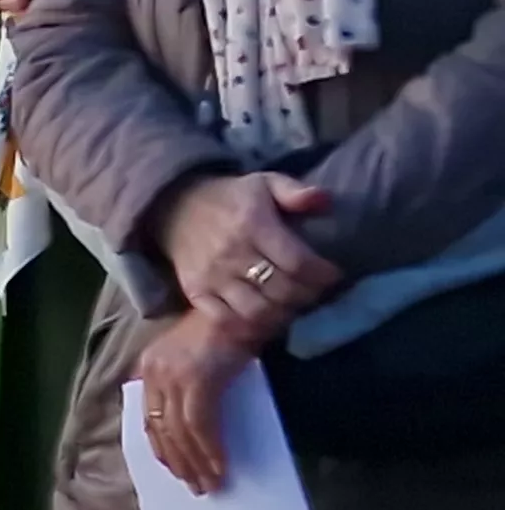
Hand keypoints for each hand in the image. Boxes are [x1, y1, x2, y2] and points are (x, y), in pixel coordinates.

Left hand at [137, 304, 266, 495]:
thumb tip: (193, 428)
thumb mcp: (197, 359)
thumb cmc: (229, 330)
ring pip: (180, 431)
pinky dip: (209, 449)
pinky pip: (199, 425)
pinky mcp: (195, 379)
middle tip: (197, 487)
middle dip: (180, 462)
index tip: (175, 471)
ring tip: (211, 484)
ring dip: (197, 462)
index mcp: (150, 366)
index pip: (149, 418)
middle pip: (161, 429)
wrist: (246, 304)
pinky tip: (220, 466)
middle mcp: (154, 371)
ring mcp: (172, 374)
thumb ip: (188, 386)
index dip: (162, 448)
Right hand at [156, 171, 342, 333]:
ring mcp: (212, 276)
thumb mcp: (265, 182)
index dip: (322, 275)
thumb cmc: (231, 199)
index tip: (333, 275)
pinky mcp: (196, 292)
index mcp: (253, 225)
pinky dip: (250, 327)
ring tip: (292, 306)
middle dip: (307, 296)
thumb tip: (324, 201)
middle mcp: (232, 253)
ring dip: (282, 315)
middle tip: (316, 293)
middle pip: (281, 291)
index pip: (298, 262)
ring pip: (257, 311)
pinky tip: (264, 320)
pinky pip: (226, 320)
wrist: (176, 208)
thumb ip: (296, 191)